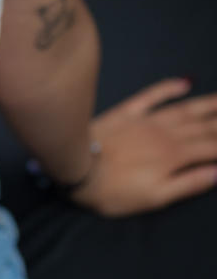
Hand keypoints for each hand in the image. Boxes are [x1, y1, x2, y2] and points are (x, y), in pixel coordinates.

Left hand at [69, 78, 216, 216]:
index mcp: (176, 156)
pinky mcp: (128, 111)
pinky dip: (169, 87)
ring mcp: (147, 119)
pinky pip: (152, 95)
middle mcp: (167, 133)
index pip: (214, 147)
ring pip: (186, 108)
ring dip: (209, 103)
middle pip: (206, 125)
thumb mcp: (155, 197)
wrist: (75, 166)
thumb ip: (189, 183)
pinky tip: (185, 81)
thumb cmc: (115, 191)